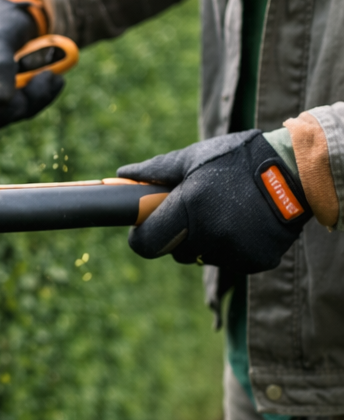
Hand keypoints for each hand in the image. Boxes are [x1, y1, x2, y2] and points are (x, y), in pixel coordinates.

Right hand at [0, 0, 65, 129]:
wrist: (14, 12)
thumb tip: (0, 101)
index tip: (8, 100)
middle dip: (19, 103)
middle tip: (45, 79)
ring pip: (9, 113)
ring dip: (35, 98)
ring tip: (53, 76)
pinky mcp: (5, 96)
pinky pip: (21, 106)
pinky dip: (40, 94)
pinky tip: (55, 79)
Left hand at [118, 130, 311, 273]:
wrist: (296, 171)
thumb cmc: (239, 159)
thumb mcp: (196, 157)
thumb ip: (157, 170)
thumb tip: (123, 174)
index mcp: (189, 207)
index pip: (146, 243)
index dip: (142, 236)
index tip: (146, 228)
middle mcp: (210, 234)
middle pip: (176, 252)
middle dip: (181, 235)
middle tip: (200, 210)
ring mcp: (234, 251)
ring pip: (204, 257)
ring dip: (209, 241)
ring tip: (229, 211)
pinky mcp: (255, 262)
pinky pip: (231, 261)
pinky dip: (234, 247)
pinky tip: (247, 223)